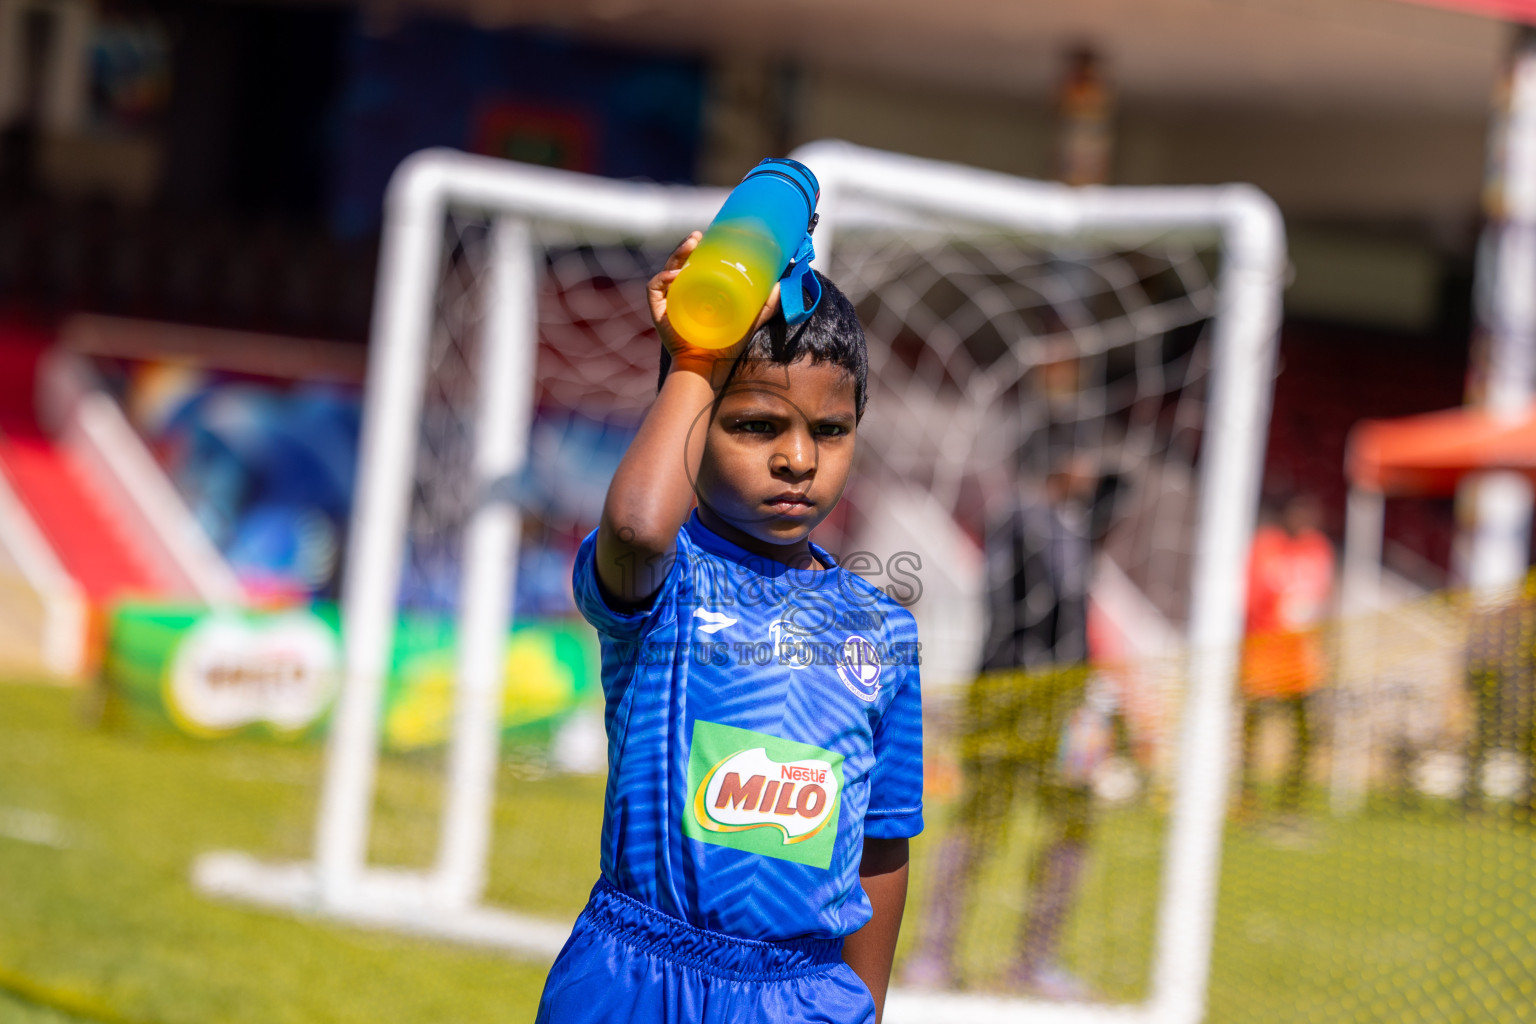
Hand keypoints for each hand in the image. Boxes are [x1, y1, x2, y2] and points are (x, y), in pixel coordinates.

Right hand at [649, 231, 780, 372]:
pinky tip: (674, 276)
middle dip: (686, 246)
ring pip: (667, 269)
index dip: (698, 248)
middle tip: (698, 237)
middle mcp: (681, 292)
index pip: (694, 263)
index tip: (708, 236)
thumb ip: (765, 305)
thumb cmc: (725, 345)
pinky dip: (662, 279)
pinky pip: (655, 289)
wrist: (707, 367)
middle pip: (679, 262)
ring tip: (690, 246)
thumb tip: (781, 286)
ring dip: (676, 255)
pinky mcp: (658, 311)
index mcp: (698, 290)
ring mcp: (668, 300)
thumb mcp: (748, 321)